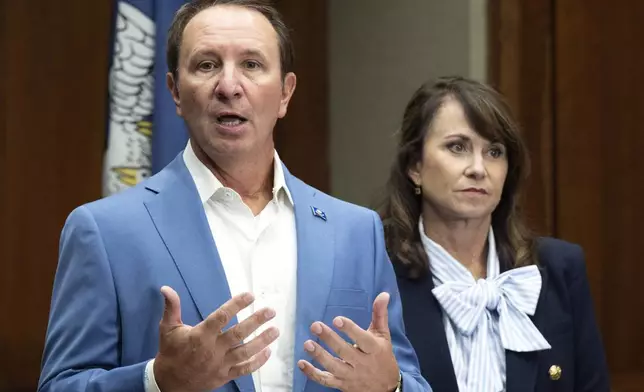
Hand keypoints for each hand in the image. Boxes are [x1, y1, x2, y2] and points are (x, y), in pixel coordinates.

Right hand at [153, 286, 278, 391]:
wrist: (168, 383)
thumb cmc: (170, 352)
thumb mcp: (167, 328)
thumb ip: (171, 307)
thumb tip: (166, 288)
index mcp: (200, 335)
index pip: (222, 316)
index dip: (236, 304)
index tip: (250, 295)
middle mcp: (212, 350)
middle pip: (238, 334)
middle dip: (256, 321)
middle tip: (270, 311)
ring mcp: (220, 364)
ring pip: (245, 352)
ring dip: (262, 341)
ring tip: (275, 330)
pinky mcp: (224, 376)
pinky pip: (244, 369)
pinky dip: (257, 362)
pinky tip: (268, 352)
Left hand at [297, 292, 399, 391]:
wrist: (387, 387)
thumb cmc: (383, 356)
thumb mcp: (383, 335)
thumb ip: (380, 314)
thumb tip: (383, 294)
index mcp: (373, 349)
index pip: (362, 339)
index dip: (350, 329)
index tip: (337, 319)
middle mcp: (362, 363)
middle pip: (344, 351)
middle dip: (329, 339)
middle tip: (315, 326)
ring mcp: (351, 375)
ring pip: (334, 366)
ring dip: (319, 355)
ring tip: (307, 343)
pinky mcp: (342, 384)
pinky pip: (326, 380)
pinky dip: (313, 374)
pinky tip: (302, 363)